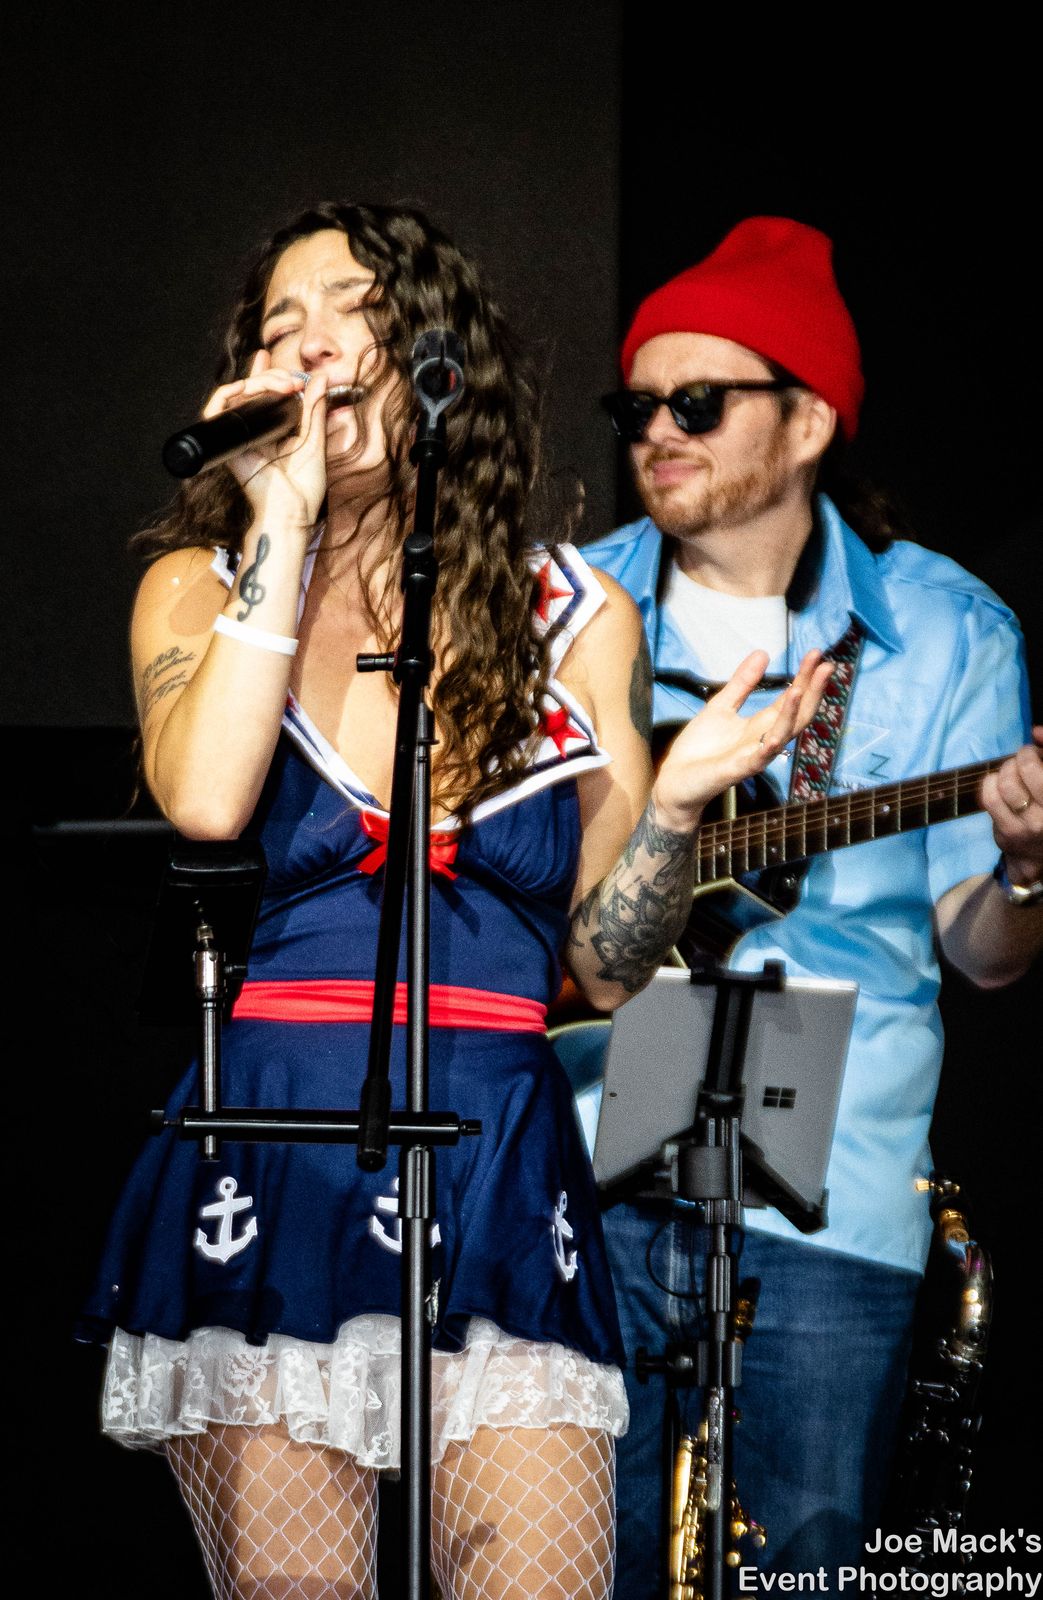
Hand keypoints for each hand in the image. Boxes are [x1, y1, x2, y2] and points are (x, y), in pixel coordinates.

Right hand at [201, 351, 329, 526]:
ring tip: (283, 384)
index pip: (264, 395)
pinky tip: (248, 387)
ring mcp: (240, 437)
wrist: (292, 512)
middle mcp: (254, 432)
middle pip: (251, 391)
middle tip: (293, 380)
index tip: (273, 358)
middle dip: (272, 376)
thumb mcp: (315, 442)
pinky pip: (218, 411)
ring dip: (258, 381)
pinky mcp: (229, 443)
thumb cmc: (304, 488)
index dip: (266, 374)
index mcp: (272, 431)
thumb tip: (320, 378)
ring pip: (236, 395)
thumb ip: (315, 411)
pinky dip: (229, 394)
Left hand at [653, 649, 834, 827]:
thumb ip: (742, 682)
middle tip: (825, 666)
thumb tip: (763, 653)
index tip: (816, 655)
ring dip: (794, 712)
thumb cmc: (700, 749)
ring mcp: (755, 755)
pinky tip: (776, 733)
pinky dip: (770, 745)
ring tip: (800, 688)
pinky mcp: (739, 769)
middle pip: (797, 714)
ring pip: (784, 734)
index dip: (804, 677)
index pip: (791, 699)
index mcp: (762, 725)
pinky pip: (760, 757)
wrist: (675, 780)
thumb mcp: (721, 706)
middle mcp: (765, 740)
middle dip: (812, 691)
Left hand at [982, 726, 1042, 885]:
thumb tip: (1036, 731)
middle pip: (1028, 768)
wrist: (1039, 854)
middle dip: (1022, 757)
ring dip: (1005, 770)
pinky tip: (996, 785)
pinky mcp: (1010, 832)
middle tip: (1022, 760)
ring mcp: (1033, 824)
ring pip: (1007, 783)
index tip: (1033, 750)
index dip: (1035, 751)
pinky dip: (990, 784)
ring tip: (1010, 773)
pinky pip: (991, 798)